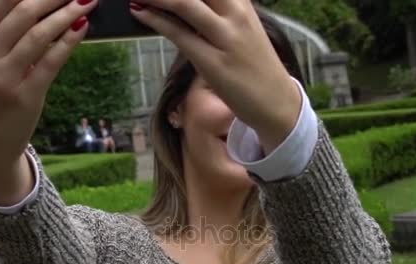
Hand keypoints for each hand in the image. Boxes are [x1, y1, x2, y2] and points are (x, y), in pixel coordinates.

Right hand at [0, 0, 97, 161]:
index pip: (3, 1)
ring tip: (87, 2)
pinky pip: (51, 61)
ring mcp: (5, 76)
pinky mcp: (25, 94)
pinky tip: (82, 27)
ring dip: (67, 14)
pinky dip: (69, 41)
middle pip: (23, 13)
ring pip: (39, 35)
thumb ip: (11, 34)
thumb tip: (46, 6)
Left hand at [130, 0, 301, 151]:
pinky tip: (140, 12)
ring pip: (185, 3)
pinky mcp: (213, 62)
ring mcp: (225, 38)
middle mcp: (236, 14)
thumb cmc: (254, 67)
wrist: (276, 102)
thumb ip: (214, 14)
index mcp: (241, 3)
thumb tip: (180, 6)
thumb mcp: (240, 30)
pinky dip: (155, 19)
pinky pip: (179, 34)